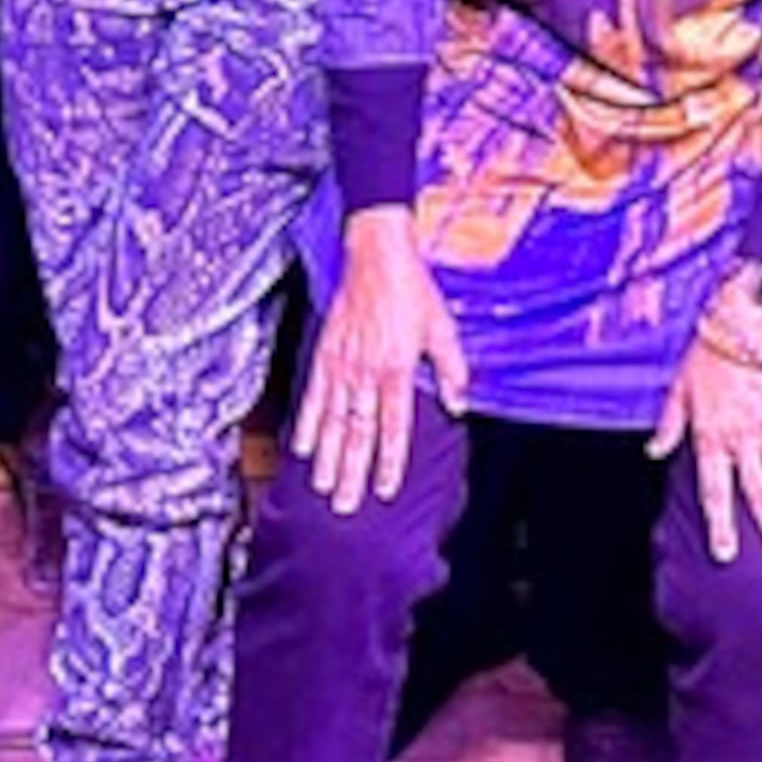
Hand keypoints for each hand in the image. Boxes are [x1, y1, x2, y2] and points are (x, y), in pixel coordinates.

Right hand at [293, 211, 468, 513]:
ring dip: (326, 457)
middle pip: (357, 432)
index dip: (390, 460)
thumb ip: (450, 369)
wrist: (376, 255)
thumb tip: (459, 406)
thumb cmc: (413, 292)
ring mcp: (341, 365)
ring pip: (331, 420)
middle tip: (344, 506)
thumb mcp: (442, 328)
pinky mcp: (325, 354)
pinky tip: (302, 448)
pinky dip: (307, 424)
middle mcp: (366, 372)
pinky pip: (313, 396)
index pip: (393, 426)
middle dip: (350, 472)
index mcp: (397, 369)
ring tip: (322, 487)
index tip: (386, 490)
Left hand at [649, 335, 761, 562]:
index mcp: (711, 437)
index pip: (715, 491)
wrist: (743, 319)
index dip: (721, 525)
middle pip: (758, 492)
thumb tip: (654, 450)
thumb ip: (669, 424)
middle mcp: (742, 439)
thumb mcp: (679, 388)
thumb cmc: (707, 351)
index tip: (727, 554)